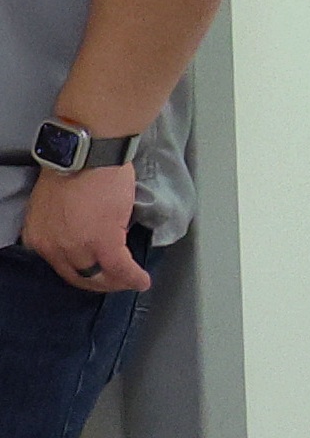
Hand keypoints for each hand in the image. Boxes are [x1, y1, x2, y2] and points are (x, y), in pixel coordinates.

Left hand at [17, 161, 145, 294]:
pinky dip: (133, 277)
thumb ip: (61, 222)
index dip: (81, 273)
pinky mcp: (104, 242)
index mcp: (38, 236)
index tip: (96, 273)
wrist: (87, 153)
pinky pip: (121, 269)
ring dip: (118, 282)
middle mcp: (52, 247)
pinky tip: (143, 280)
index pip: (59, 265)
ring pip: (99, 276)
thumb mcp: (54, 202)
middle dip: (100, 283)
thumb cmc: (74, 166)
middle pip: (78, 276)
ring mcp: (77, 247)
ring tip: (133, 281)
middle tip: (117, 282)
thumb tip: (83, 230)